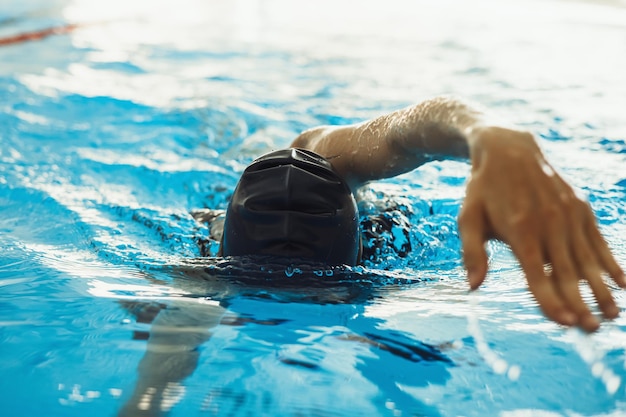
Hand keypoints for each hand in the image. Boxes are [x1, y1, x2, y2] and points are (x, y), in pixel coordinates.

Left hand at [458, 126, 624, 331]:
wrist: (508, 150)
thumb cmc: (483, 190)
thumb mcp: (467, 218)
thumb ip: (471, 253)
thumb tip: (473, 287)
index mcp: (520, 230)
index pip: (538, 275)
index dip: (551, 301)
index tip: (564, 324)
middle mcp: (549, 223)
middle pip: (568, 272)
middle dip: (581, 303)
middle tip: (591, 331)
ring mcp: (569, 214)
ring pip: (588, 259)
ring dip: (601, 289)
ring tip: (612, 316)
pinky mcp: (580, 208)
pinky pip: (599, 240)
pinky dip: (611, 263)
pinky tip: (623, 284)